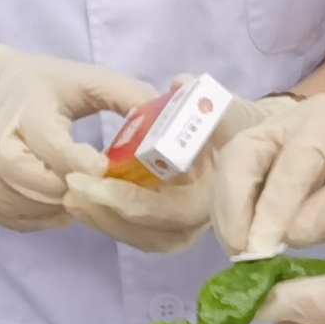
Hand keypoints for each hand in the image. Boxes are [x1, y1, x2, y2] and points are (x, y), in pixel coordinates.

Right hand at [0, 44, 157, 232]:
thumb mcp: (83, 78)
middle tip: (104, 186)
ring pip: (32, 207)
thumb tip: (169, 117)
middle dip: (79, 189)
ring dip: (66, 207)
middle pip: (41, 185)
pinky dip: (46, 217)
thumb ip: (125, 95)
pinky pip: (21, 220)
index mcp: (27, 111)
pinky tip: (62, 198)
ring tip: (86, 190)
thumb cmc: (41, 86)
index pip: (54, 147)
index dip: (86, 164)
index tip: (109, 168)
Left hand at [66, 93, 298, 254]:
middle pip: (150, 234)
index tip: (93, 181)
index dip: (130, 201)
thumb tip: (181, 85)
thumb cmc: (238, 123)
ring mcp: (184, 226)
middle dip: (107, 215)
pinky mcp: (168, 223)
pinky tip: (82, 198)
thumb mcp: (228, 108)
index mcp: (217, 198)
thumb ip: (206, 101)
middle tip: (71, 190)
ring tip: (69, 194)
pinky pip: (135, 231)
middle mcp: (201, 222)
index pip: (169, 211)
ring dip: (101, 219)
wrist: (255, 141)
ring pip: (139, 237)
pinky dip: (106, 218)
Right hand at [214, 92, 324, 256]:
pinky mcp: (259, 155)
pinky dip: (232, 212)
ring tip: (239, 251)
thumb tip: (287, 234)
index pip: (290, 164)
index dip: (272, 208)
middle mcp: (289, 119)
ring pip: (230, 167)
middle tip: (240, 252)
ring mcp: (269, 134)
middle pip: (241, 155)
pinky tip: (241, 240)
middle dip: (232, 206)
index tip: (262, 249)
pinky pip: (234, 180)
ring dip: (227, 212)